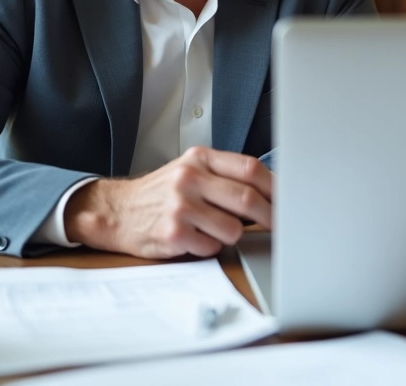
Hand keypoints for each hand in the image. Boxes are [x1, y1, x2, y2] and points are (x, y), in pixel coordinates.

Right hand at [63, 146, 272, 258]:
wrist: (117, 211)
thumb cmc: (162, 192)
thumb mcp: (190, 169)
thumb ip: (225, 175)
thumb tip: (271, 192)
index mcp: (199, 159)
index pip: (250, 169)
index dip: (275, 187)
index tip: (288, 200)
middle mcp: (189, 179)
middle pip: (247, 199)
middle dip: (270, 216)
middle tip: (278, 225)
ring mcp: (180, 207)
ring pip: (233, 229)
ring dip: (234, 234)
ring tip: (216, 229)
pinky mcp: (173, 234)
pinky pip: (212, 247)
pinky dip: (211, 247)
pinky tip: (196, 239)